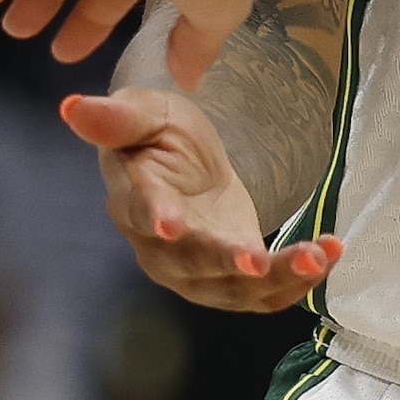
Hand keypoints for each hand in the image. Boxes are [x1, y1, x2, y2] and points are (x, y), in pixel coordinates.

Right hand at [65, 85, 344, 311]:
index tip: (172, 225)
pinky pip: (263, 293)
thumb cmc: (158, 135)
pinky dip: (297, 281)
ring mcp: (197, 271)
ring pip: (235, 287)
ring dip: (279, 277)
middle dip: (228, 263)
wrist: (186, 166)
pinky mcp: (233, 279)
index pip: (143, 213)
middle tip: (260, 260)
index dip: (157, 219)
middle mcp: (161, 248)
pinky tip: (328, 255)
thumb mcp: (144, 113)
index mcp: (134, 201)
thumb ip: (115, 117)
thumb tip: (71, 105)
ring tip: (319, 255)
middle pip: (193, 262)